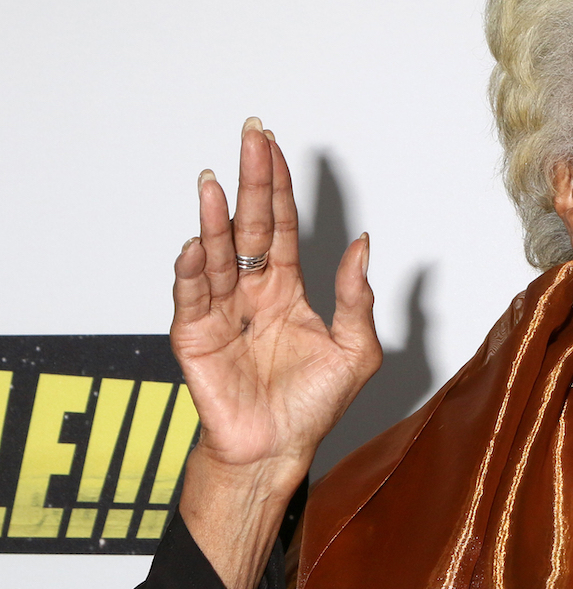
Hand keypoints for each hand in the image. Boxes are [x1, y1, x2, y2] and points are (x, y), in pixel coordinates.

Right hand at [173, 118, 381, 588]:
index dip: (280, 186)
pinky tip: (198, 244)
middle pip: (250, 224)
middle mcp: (252, 291)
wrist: (278, 451)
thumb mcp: (356, 349)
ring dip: (214, 218)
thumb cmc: (313, 405)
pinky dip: (193, 270)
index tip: (274, 146)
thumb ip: (358, 297)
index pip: (283, 225)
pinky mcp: (195, 337)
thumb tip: (364, 243)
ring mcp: (221, 310)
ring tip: (214, 184)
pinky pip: (193, 298)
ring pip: (216, 254)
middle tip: (249, 137)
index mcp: (287, 289)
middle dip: (250, 181)